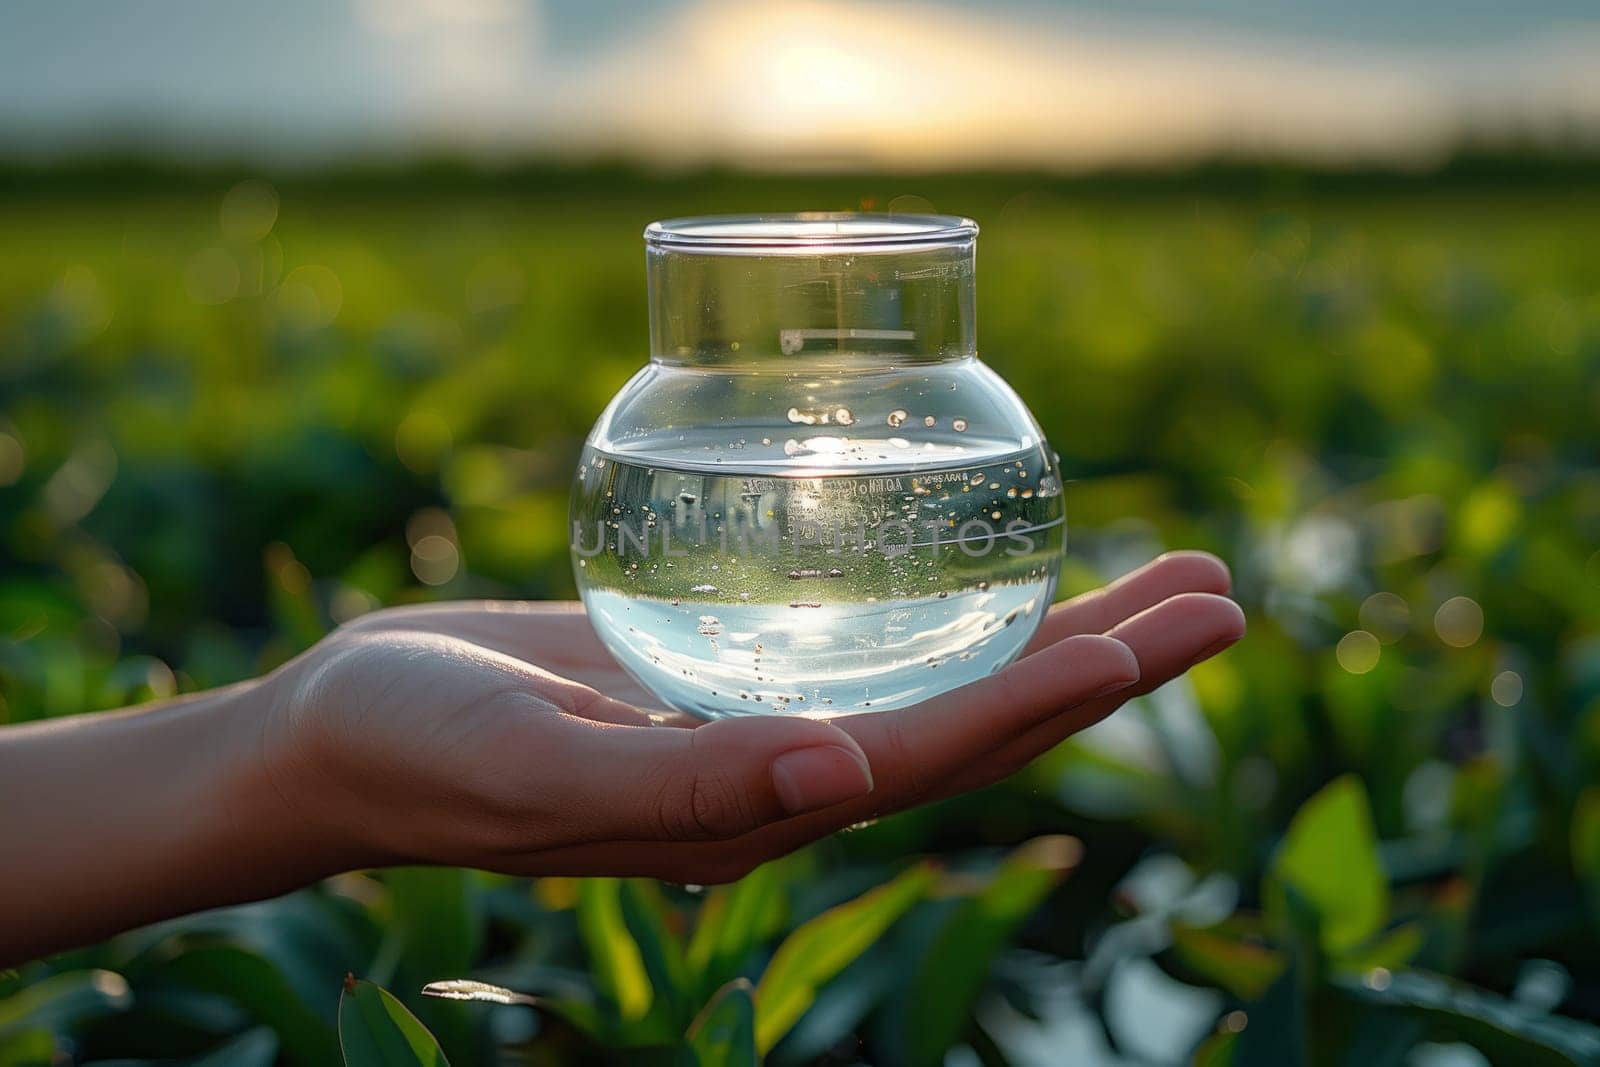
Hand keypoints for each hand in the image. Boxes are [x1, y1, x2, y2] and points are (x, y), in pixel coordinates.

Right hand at [259, 551, 1242, 884]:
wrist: (348, 736)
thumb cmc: (420, 754)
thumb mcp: (538, 767)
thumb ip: (686, 783)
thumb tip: (839, 776)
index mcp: (757, 808)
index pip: (939, 751)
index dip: (1052, 699)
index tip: (1160, 639)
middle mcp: (785, 772)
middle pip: (981, 715)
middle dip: (1105, 662)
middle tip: (1222, 592)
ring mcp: (763, 721)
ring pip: (944, 672)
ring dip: (1058, 629)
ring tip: (1160, 573)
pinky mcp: (728, 670)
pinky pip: (870, 637)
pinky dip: (955, 602)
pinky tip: (996, 562)